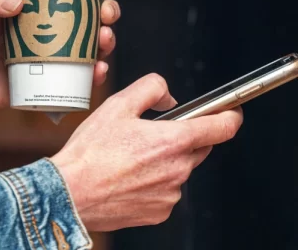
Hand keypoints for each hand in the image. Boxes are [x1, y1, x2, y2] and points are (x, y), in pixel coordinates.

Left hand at [0, 0, 119, 120]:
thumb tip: (15, 1)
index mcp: (34, 9)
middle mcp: (48, 31)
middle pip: (88, 19)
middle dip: (107, 13)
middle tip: (107, 13)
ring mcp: (50, 56)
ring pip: (89, 46)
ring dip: (105, 41)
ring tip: (104, 39)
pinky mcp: (48, 81)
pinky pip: (77, 78)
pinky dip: (93, 75)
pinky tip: (98, 70)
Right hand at [50, 74, 242, 231]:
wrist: (70, 192)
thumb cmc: (91, 152)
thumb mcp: (118, 104)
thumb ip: (151, 88)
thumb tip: (169, 97)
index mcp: (172, 141)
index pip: (222, 127)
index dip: (230, 116)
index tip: (230, 113)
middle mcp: (177, 169)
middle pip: (198, 147)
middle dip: (181, 137)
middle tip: (150, 134)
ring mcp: (170, 194)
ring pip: (180, 169)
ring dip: (165, 160)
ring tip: (132, 158)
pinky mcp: (159, 211)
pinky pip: (167, 190)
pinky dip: (155, 181)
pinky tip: (130, 176)